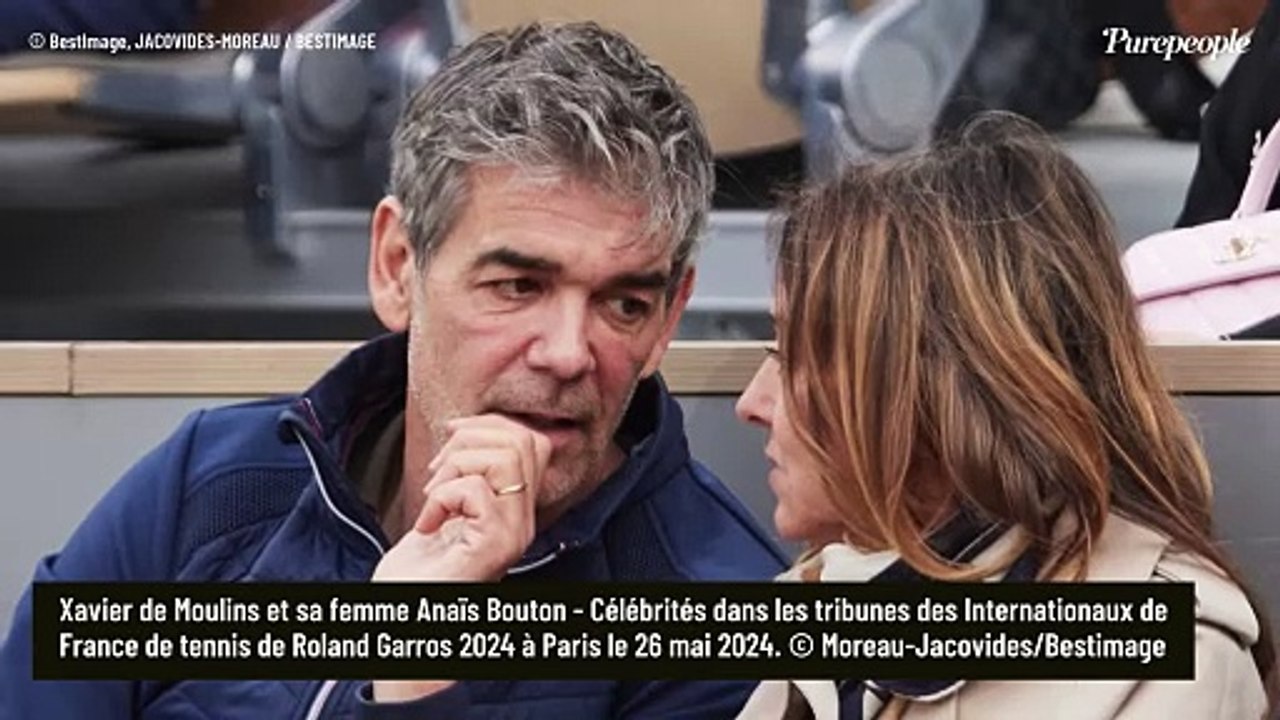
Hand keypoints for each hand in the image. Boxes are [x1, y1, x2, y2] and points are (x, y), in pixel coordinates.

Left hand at [374, 414, 551, 582]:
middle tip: (438, 473)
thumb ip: (466, 474)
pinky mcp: (494, 545)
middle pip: (522, 441)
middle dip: (469, 440)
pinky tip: (428, 524)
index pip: (534, 442)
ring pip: (504, 458)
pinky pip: (476, 489)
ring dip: (454, 469)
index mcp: (516, 509)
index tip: (453, 438)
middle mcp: (524, 522)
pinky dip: (440, 498)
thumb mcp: (447, 508)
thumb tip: (462, 429)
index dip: (491, 426)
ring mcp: (513, 534)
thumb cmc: (417, 570)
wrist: (404, 609)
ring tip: (434, 498)